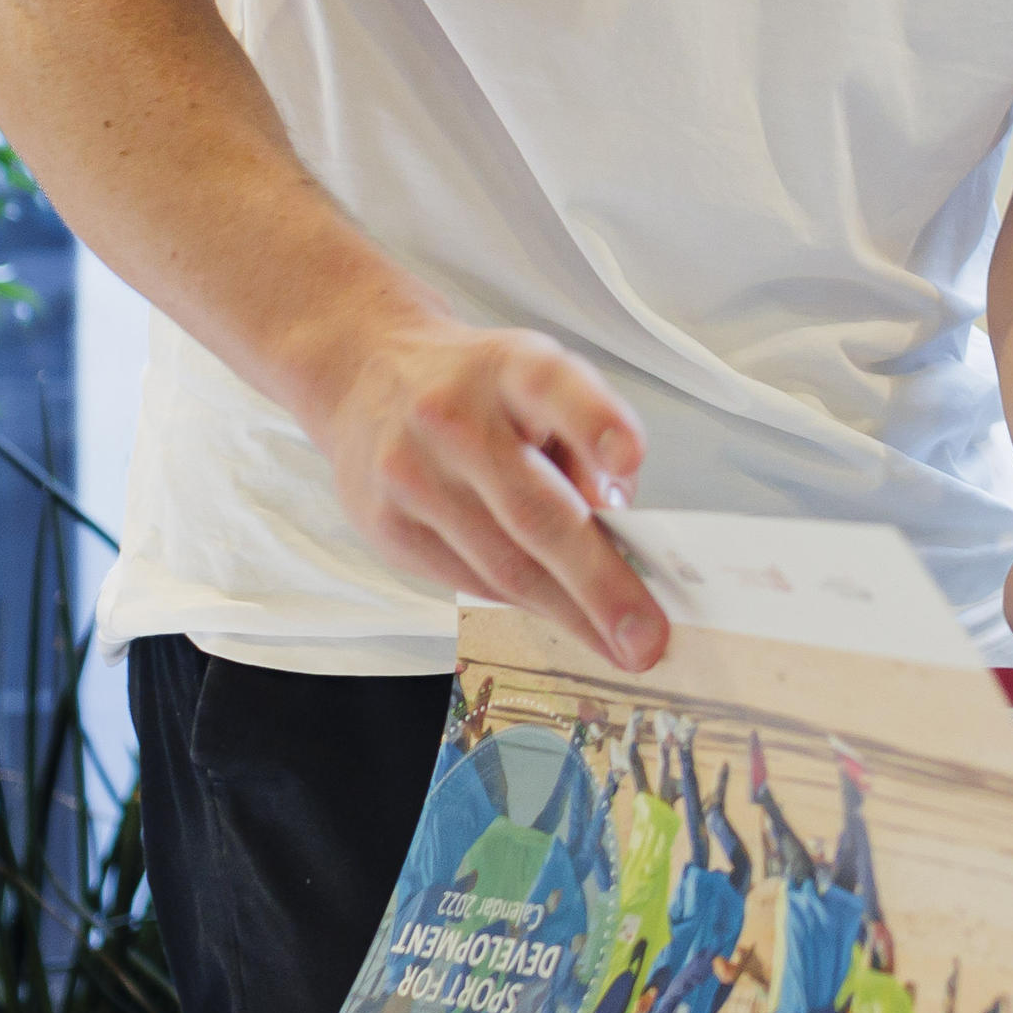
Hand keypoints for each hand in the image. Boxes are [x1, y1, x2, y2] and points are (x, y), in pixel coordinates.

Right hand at [320, 318, 665, 670]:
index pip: (554, 386)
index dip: (595, 421)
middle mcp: (453, 418)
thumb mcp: (543, 380)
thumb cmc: (480, 391)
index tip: (630, 457)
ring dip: (570, 613)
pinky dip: (524, 603)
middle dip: (600, 583)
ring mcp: (410, 475)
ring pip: (503, 564)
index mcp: (509, 369)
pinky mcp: (386, 527)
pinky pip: (470, 581)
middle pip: (535, 510)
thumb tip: (621, 534)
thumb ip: (586, 445)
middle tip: (647, 637)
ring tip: (619, 643)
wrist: (365, 378)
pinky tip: (561, 616)